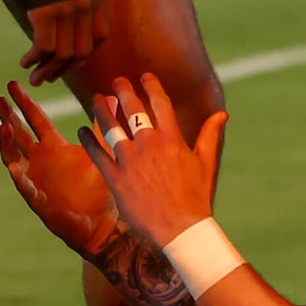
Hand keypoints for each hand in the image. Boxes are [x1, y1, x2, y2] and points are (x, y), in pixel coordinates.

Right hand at [0, 81, 117, 254]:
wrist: (104, 224)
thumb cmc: (99, 189)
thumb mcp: (100, 152)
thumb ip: (102, 126)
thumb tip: (112, 99)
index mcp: (54, 148)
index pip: (35, 120)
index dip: (24, 102)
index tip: (12, 83)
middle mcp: (41, 161)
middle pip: (19, 134)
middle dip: (8, 116)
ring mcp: (36, 180)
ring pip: (15, 158)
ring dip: (8, 143)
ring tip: (5, 127)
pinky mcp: (39, 201)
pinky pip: (26, 189)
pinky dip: (20, 178)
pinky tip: (14, 167)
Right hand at [22, 0, 110, 86]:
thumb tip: (72, 31)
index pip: (100, 35)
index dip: (85, 53)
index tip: (70, 63)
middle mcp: (87, 4)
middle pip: (82, 49)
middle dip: (65, 68)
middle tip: (50, 78)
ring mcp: (68, 9)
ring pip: (62, 53)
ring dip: (47, 70)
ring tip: (35, 79)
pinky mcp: (45, 12)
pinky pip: (43, 47)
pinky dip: (34, 59)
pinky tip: (25, 62)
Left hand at [82, 73, 226, 247]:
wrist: (180, 229)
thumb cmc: (196, 197)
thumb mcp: (205, 162)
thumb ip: (210, 134)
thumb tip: (223, 113)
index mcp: (172, 139)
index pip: (160, 103)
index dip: (151, 86)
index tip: (144, 76)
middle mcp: (149, 145)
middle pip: (132, 110)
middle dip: (123, 91)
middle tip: (116, 81)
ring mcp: (131, 162)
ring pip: (111, 128)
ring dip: (102, 110)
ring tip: (96, 99)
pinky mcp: (116, 179)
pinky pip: (98, 155)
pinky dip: (88, 140)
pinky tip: (82, 130)